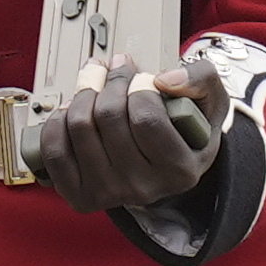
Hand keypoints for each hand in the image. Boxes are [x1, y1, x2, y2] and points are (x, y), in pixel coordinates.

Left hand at [36, 56, 230, 214]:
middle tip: (115, 70)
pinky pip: (55, 150)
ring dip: (84, 93)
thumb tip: (164, 80)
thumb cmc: (186, 131)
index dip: (139, 85)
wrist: (164, 164)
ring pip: (79, 126)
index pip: (146, 117)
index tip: (142, 78)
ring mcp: (109, 195)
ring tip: (95, 85)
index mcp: (180, 170)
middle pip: (108, 116)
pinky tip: (72, 110)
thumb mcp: (210, 101)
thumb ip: (200, 79)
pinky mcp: (80, 195)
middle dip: (109, 81)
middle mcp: (144, 189)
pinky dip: (58, 121)